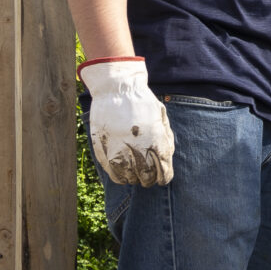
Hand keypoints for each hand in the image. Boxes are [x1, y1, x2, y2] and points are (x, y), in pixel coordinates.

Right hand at [80, 59, 173, 186]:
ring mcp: (119, 153)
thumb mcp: (161, 118)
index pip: (164, 174)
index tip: (163, 177)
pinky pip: (114, 175)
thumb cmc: (142, 102)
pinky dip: (121, 177)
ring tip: (136, 171)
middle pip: (147, 179)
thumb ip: (165, 139)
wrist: (117, 89)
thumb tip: (166, 158)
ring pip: (130, 179)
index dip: (164, 177)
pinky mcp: (104, 153)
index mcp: (156, 143)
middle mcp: (138, 151)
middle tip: (149, 174)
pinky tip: (124, 171)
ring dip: (135, 178)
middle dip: (150, 179)